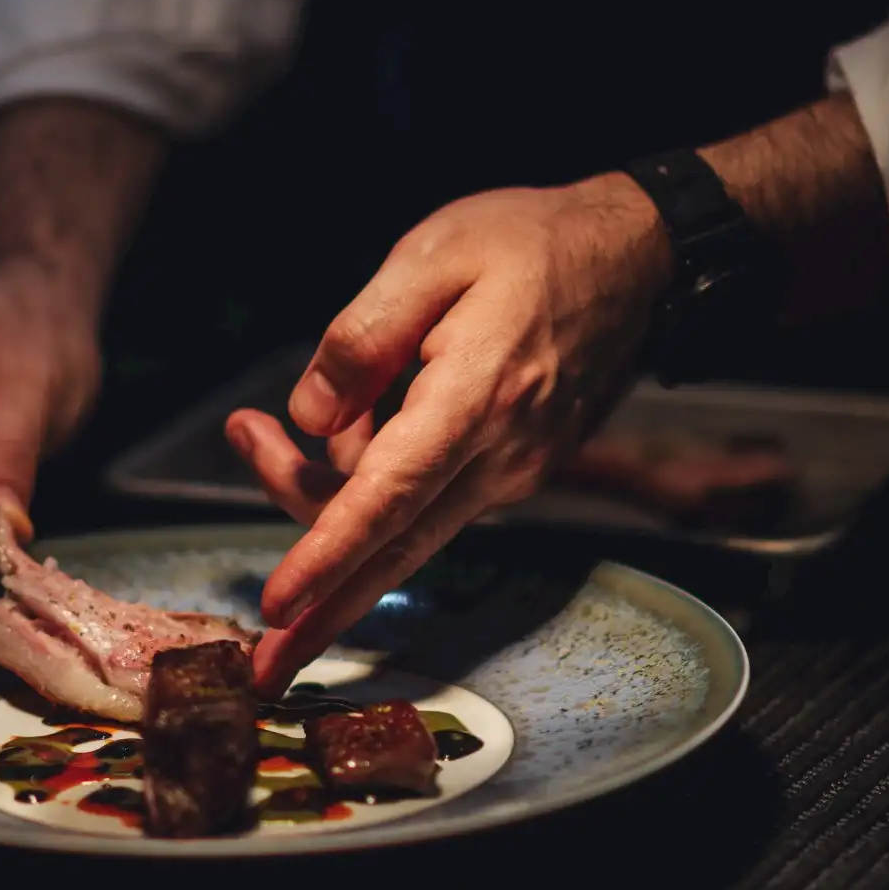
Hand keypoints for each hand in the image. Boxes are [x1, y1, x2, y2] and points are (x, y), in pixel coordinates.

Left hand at [226, 177, 670, 691]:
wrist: (634, 259)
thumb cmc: (529, 243)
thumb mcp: (430, 254)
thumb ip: (360, 336)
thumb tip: (311, 416)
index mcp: (476, 397)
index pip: (389, 497)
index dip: (329, 556)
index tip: (280, 608)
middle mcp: (500, 456)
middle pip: (395, 550)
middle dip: (324, 615)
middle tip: (254, 646)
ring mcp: (512, 473)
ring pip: (399, 525)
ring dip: (320, 502)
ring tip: (254, 428)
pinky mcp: (512, 473)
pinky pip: (425, 501)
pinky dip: (368, 486)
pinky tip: (344, 425)